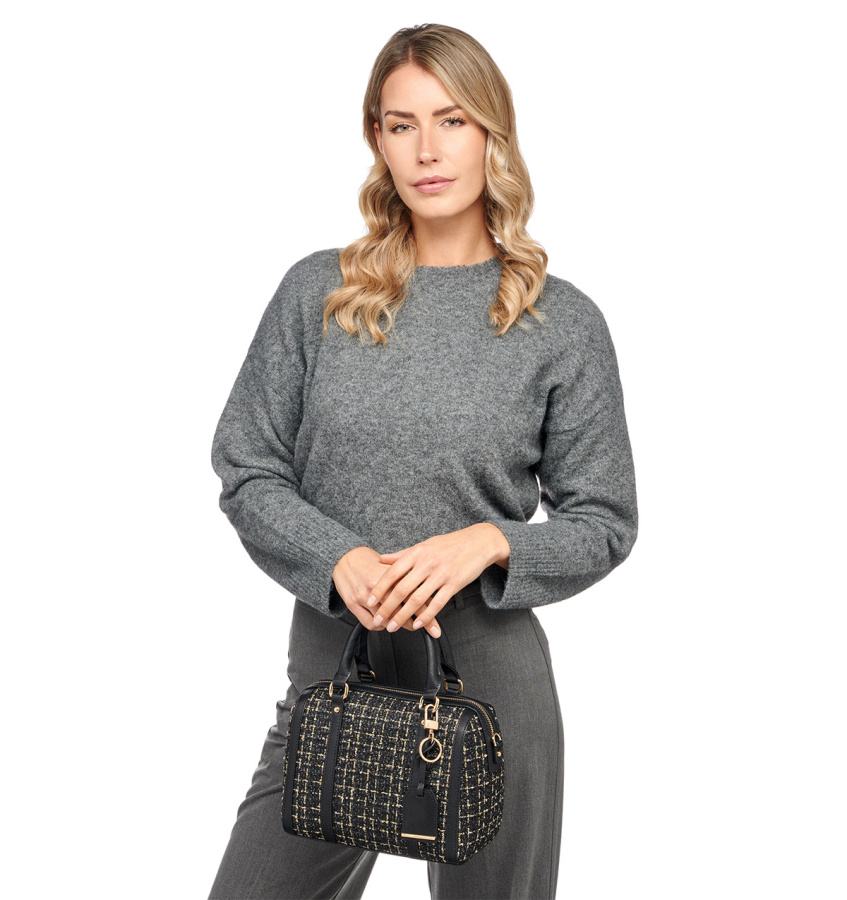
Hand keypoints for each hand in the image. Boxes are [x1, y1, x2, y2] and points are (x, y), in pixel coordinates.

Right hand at [332, 546, 442, 635]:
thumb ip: (411, 579)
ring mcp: (364, 596)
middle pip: (400, 611)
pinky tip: (384, 623)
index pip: (413, 597)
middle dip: (413, 624)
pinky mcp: (353, 603)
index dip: (427, 613)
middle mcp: (378, 585)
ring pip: (385, 620)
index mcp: (391, 574)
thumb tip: (432, 592)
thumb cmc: (371, 562)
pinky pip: (370, 624)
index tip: (435, 627)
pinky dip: (380, 627)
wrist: (345, 558)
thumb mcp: (393, 567)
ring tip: (402, 624)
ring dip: (396, 625)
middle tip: (421, 628)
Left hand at [366, 524, 509, 634]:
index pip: (392, 573)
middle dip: (387, 608)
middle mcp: (427, 563)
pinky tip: (417, 624)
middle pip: (401, 589)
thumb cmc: (450, 544)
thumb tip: (381, 559)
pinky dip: (425, 616)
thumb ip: (402, 554)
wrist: (479, 542)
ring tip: (393, 626)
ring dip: (403, 616)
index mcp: (417, 552)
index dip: (379, 588)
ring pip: (417, 599)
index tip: (370, 601)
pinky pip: (437, 603)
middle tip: (378, 620)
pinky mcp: (454, 584)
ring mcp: (441, 574)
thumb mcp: (424, 545)